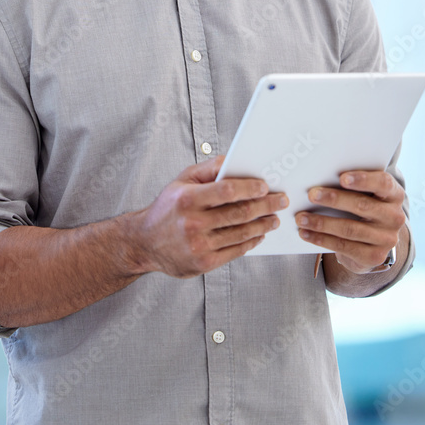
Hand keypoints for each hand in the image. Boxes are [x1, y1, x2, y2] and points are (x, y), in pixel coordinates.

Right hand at [132, 154, 288, 277]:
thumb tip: (235, 161)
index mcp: (187, 199)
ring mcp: (199, 245)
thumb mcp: (182, 181)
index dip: (250, 188)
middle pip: (240, 213)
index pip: (227, 191)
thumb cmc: (167, 208)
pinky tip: (259, 234)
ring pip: (241, 233)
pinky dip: (251, 242)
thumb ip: (209, 169)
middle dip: (265, 206)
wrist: (145, 242)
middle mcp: (193, 223)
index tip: (265, 186)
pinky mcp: (204, 263)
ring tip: (273, 218)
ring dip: (263, 224)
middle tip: (280, 201)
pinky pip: (236, 251)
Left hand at [295, 170, 405, 274]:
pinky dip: (322, 239)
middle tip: (311, 194)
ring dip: (321, 222)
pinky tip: (305, 233)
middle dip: (334, 199)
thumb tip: (320, 175)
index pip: (383, 183)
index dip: (363, 180)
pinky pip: (344, 246)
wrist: (372, 242)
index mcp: (394, 195)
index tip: (342, 177)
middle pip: (363, 205)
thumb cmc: (362, 207)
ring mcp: (386, 239)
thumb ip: (351, 184)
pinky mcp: (374, 257)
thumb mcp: (365, 193)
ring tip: (301, 218)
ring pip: (350, 229)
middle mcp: (395, 217)